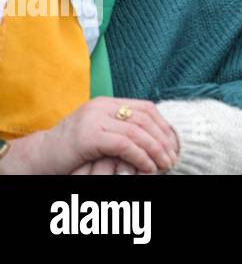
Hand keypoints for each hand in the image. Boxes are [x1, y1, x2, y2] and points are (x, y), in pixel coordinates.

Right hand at [26, 98, 179, 174]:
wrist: (37, 157)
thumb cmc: (70, 150)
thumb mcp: (98, 133)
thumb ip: (120, 128)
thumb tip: (154, 136)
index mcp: (106, 103)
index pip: (145, 108)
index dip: (163, 125)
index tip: (173, 143)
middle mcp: (101, 106)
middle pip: (144, 119)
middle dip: (163, 139)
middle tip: (173, 156)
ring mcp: (94, 119)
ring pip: (137, 132)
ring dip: (155, 150)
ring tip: (165, 164)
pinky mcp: (88, 135)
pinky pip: (124, 144)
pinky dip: (140, 156)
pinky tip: (148, 167)